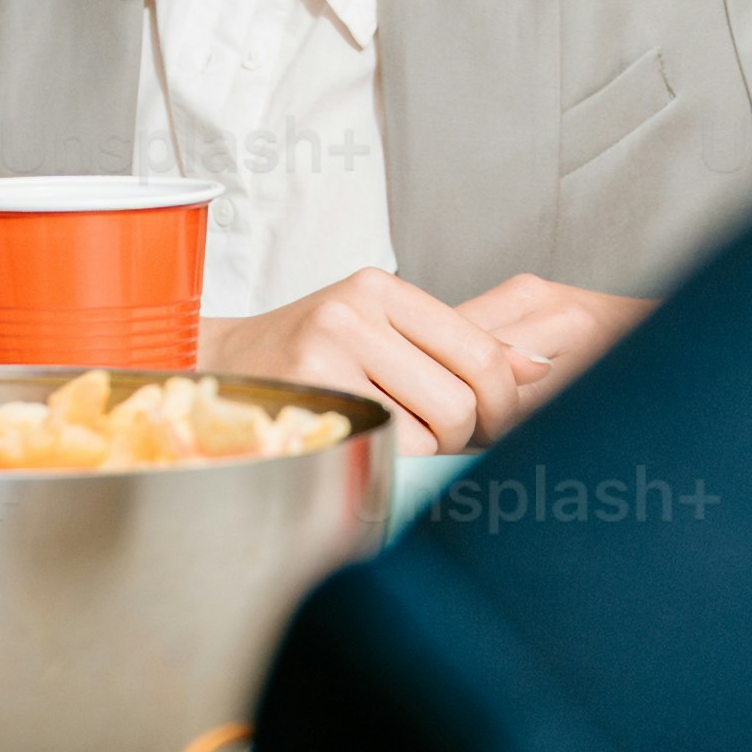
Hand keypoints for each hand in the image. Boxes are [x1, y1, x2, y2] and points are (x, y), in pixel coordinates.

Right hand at [224, 268, 653, 456]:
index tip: (491, 426)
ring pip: (431, 430)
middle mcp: (354, 310)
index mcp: (380, 288)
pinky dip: (388, 463)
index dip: (502, 404)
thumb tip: (540, 365)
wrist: (211, 374)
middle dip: (462, 434)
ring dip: (423, 452)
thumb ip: (455, 348)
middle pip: (464, 398)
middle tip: (434, 439)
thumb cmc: (301, 360)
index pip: (483, 352)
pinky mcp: (309, 394)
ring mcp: (327, 351)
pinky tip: (361, 447)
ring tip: (386, 437)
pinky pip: (388, 449)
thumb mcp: (377, 334)